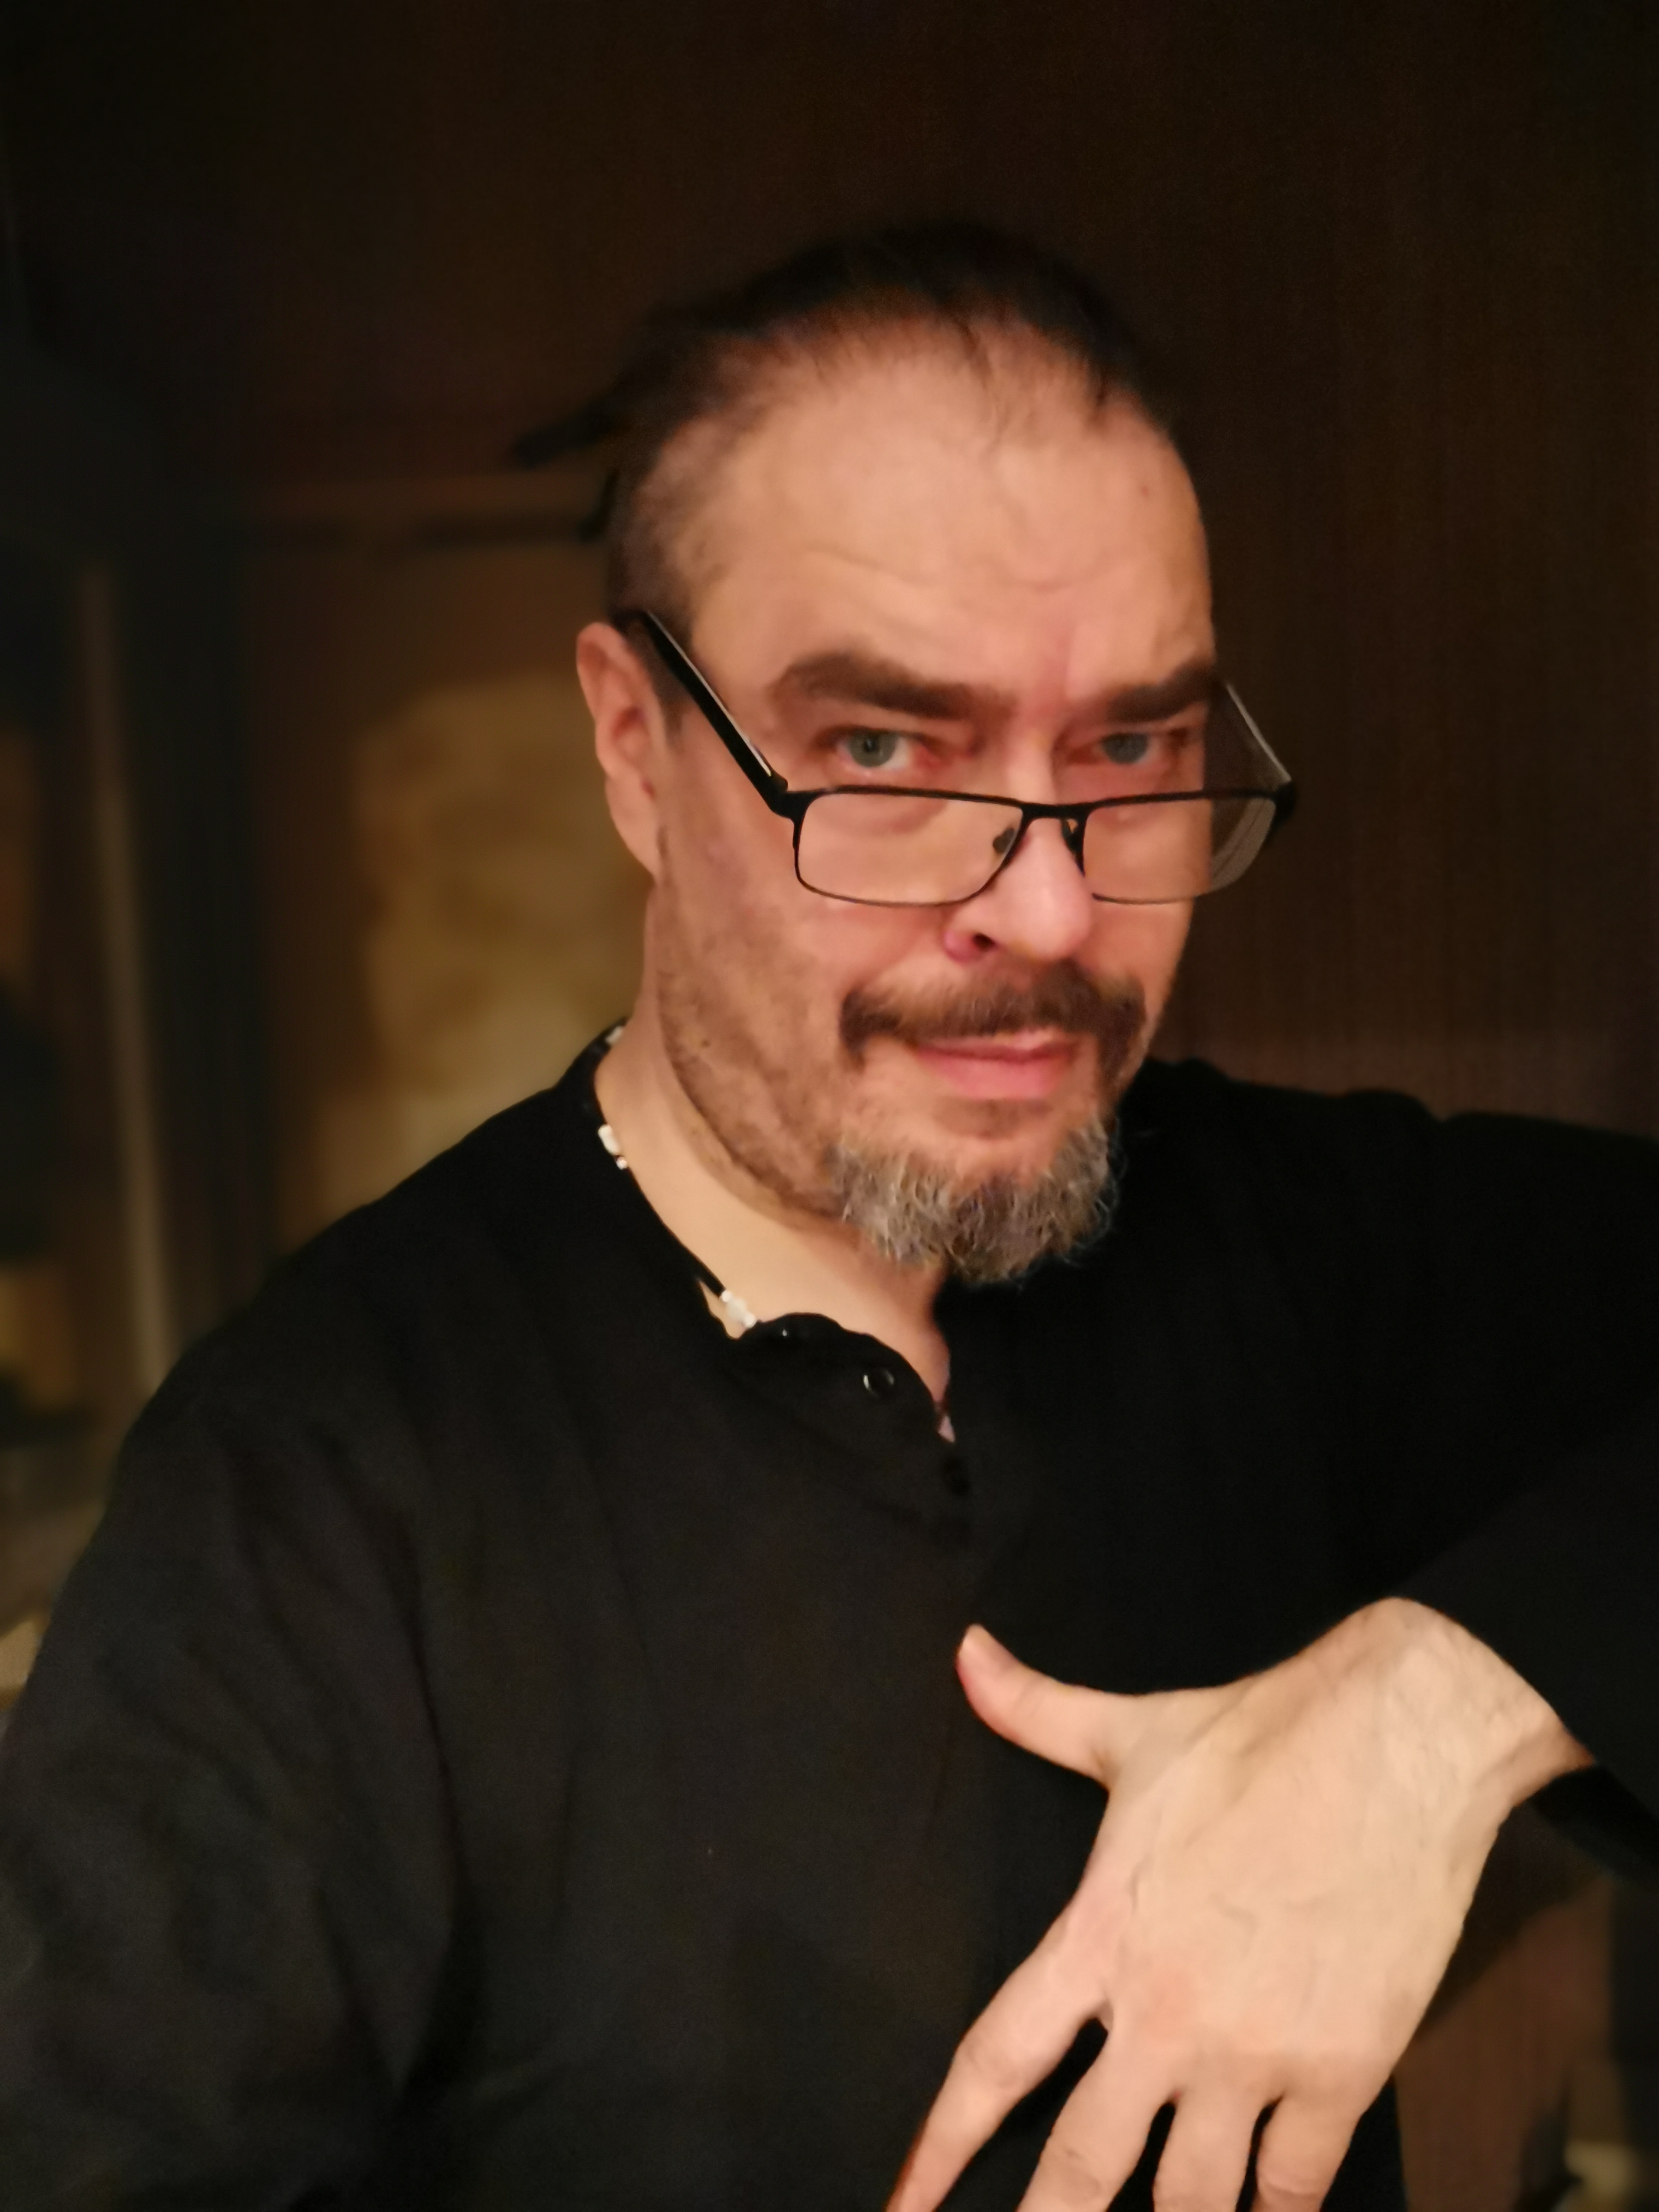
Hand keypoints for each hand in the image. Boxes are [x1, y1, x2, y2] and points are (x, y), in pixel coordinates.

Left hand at [890, 1600, 1585, 2211]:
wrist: (1397, 1744)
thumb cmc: (1259, 1734)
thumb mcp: (1129, 1730)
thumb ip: (1033, 1711)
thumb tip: (965, 1652)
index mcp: (1100, 1935)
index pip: (995, 2061)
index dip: (942, 2144)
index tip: (905, 2202)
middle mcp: (1165, 2013)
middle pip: (1081, 2166)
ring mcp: (1255, 2053)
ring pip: (1190, 2201)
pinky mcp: (1342, 2071)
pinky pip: (1294, 2188)